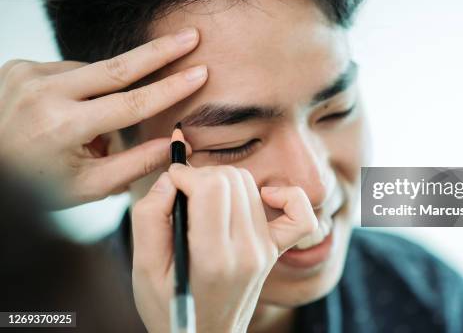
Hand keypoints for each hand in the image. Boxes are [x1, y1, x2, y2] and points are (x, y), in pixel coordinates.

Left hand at [0, 28, 205, 206]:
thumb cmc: (36, 184)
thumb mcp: (87, 186)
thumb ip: (135, 165)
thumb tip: (175, 142)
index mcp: (61, 127)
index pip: (131, 104)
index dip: (170, 89)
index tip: (199, 72)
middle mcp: (43, 93)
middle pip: (116, 67)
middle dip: (158, 51)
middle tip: (191, 35)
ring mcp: (27, 74)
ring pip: (92, 74)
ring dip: (103, 96)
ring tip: (85, 133)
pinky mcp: (18, 66)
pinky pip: (68, 71)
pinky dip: (78, 91)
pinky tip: (66, 113)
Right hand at [131, 165, 317, 332]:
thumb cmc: (169, 306)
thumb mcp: (144, 269)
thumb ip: (149, 219)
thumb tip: (169, 179)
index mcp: (212, 258)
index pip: (211, 187)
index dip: (185, 175)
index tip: (171, 183)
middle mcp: (246, 251)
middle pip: (231, 180)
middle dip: (202, 176)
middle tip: (184, 194)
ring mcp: (264, 250)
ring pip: (250, 186)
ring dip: (224, 182)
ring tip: (205, 201)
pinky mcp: (275, 249)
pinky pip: (299, 213)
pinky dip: (285, 195)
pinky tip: (263, 196)